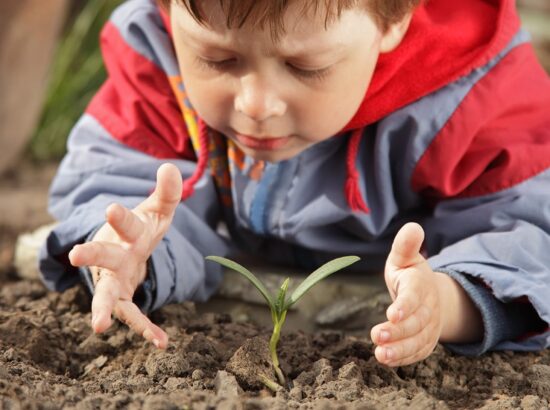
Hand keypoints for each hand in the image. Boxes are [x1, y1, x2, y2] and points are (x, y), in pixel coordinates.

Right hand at [68, 163, 182, 348]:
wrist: (127, 249)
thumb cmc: (142, 228)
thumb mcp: (158, 211)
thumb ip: (167, 193)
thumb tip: (170, 167)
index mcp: (126, 231)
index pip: (126, 223)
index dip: (119, 217)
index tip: (111, 209)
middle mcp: (114, 255)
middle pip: (103, 254)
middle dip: (91, 253)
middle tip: (77, 254)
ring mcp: (115, 278)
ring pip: (105, 294)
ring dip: (101, 308)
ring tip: (97, 327)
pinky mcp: (121, 297)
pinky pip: (132, 315)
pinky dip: (145, 329)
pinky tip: (161, 342)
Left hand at [371, 223, 483, 366]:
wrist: (429, 294)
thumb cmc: (409, 274)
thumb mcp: (404, 257)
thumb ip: (405, 245)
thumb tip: (413, 226)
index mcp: (420, 285)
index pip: (414, 296)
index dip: (405, 306)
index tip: (391, 314)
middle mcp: (428, 308)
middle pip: (416, 323)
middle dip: (397, 331)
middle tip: (376, 335)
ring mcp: (429, 327)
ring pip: (417, 341)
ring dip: (399, 349)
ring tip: (380, 354)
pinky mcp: (425, 341)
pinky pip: (417, 352)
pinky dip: (403, 358)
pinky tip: (386, 359)